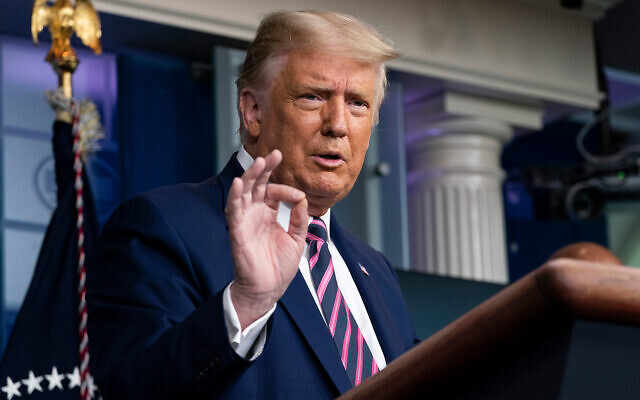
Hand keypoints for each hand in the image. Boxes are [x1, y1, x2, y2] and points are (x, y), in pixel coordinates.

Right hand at [225, 149, 307, 328]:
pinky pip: (234, 211)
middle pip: (257, 185)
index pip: (274, 191)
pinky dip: (235, 197)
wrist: (269, 289)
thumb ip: (300, 218)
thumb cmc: (280, 266)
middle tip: (274, 153)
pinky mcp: (237, 231)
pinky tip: (239, 183)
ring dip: (250, 177)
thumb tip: (302, 198)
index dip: (287, 190)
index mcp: (269, 213)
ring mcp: (245, 221)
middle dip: (264, 168)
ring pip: (244, 192)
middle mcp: (255, 213)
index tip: (299, 197)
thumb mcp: (297, 238)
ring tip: (258, 162)